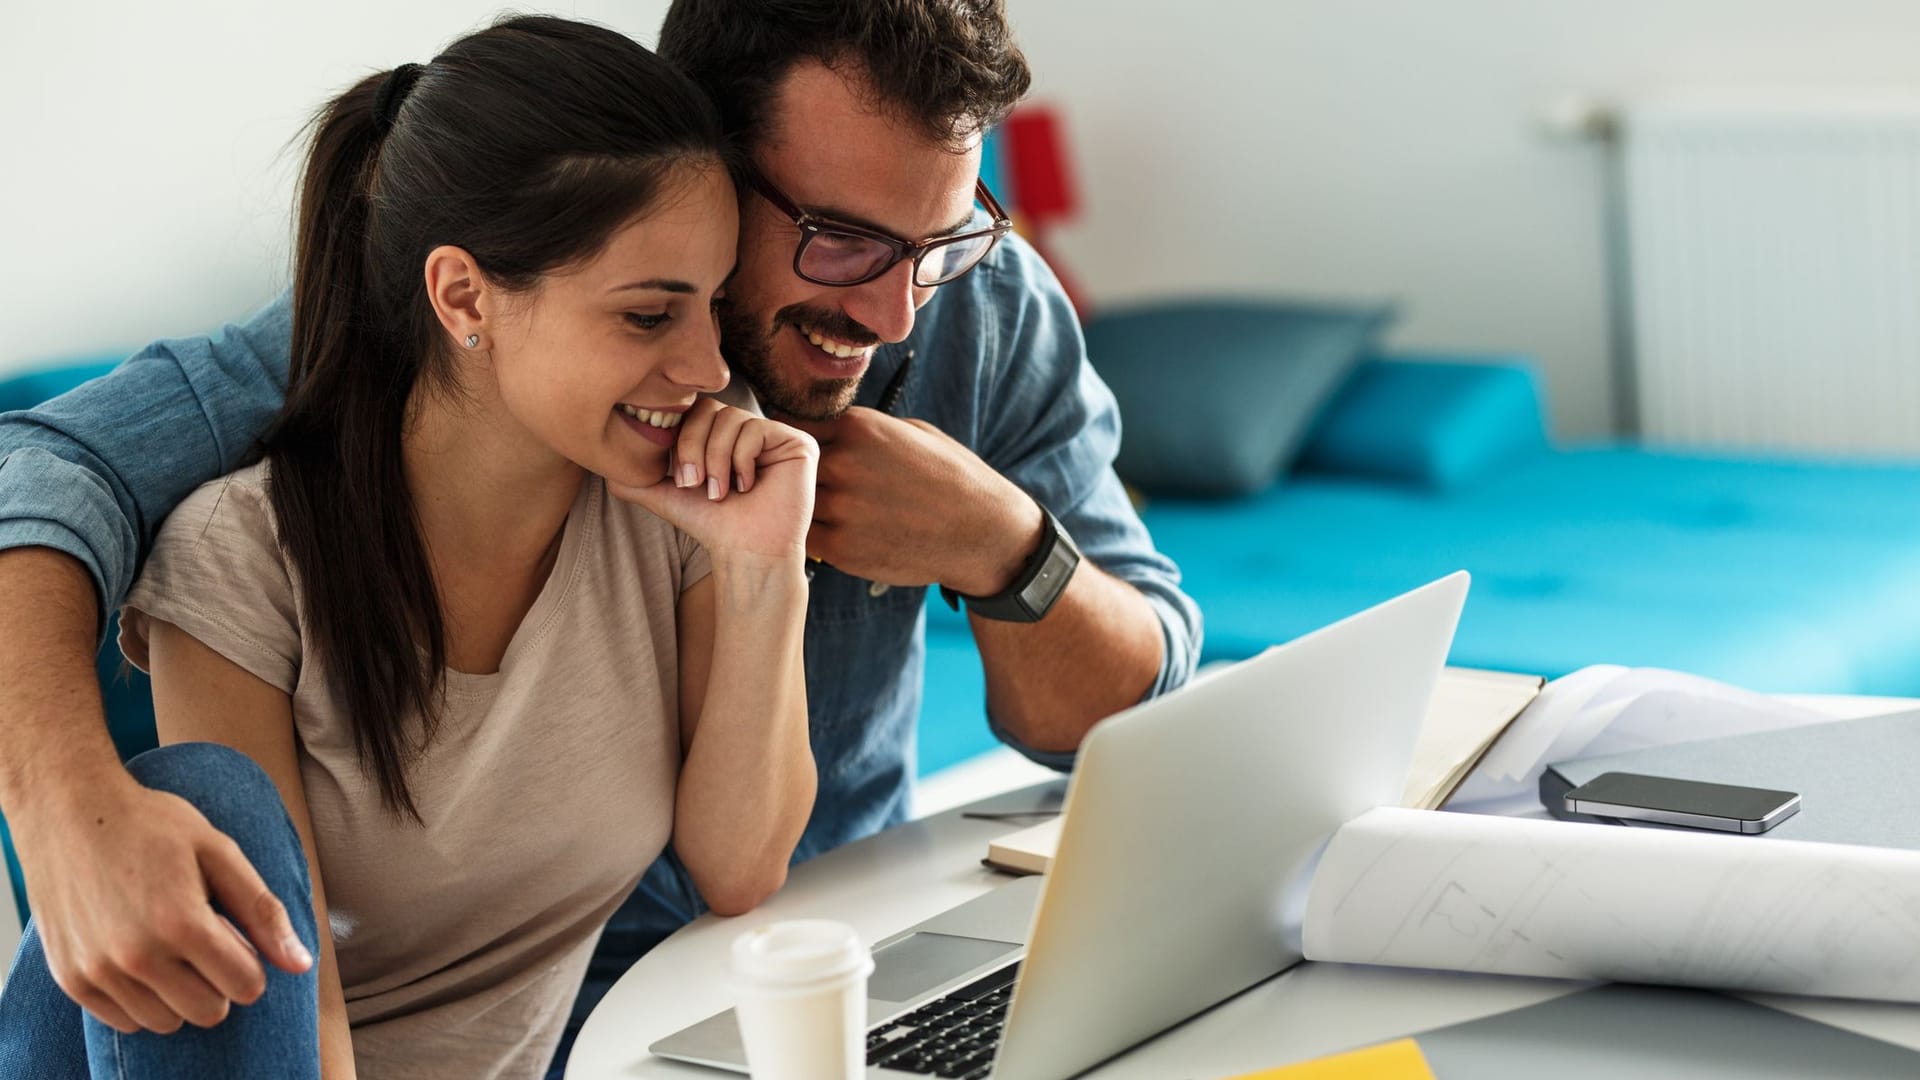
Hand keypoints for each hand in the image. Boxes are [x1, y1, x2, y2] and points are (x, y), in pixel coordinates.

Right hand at [13, 773, 310, 1033]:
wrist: (68, 812)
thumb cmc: (151, 825)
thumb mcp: (219, 852)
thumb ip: (262, 911)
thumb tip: (300, 964)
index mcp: (181, 923)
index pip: (245, 986)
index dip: (250, 962)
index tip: (233, 934)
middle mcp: (136, 956)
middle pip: (209, 1011)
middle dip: (218, 981)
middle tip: (203, 939)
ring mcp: (98, 972)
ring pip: (167, 1022)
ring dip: (179, 993)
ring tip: (168, 945)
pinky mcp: (71, 979)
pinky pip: (125, 1020)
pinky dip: (141, 998)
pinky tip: (138, 956)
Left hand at [607, 397, 816, 561]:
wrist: (745, 552)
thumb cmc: (711, 525)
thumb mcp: (666, 495)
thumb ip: (636, 477)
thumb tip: (601, 464)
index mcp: (724, 434)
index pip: (695, 410)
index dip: (682, 439)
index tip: (682, 480)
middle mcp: (751, 429)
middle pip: (711, 410)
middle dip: (695, 449)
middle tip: (698, 485)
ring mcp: (776, 435)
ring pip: (731, 420)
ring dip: (717, 460)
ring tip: (721, 491)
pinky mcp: (798, 443)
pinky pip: (757, 429)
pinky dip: (742, 460)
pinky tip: (747, 486)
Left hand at [785, 408, 1041, 594]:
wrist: (981, 532)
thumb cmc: (952, 478)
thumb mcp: (913, 432)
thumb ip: (865, 430)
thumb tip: (829, 431)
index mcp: (859, 427)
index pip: (798, 426)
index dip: (800, 441)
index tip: (804, 453)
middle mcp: (844, 464)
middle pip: (792, 466)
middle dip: (799, 476)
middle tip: (819, 486)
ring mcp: (840, 508)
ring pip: (797, 503)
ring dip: (807, 507)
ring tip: (836, 511)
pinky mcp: (842, 548)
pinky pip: (809, 537)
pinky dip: (819, 536)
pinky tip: (845, 532)